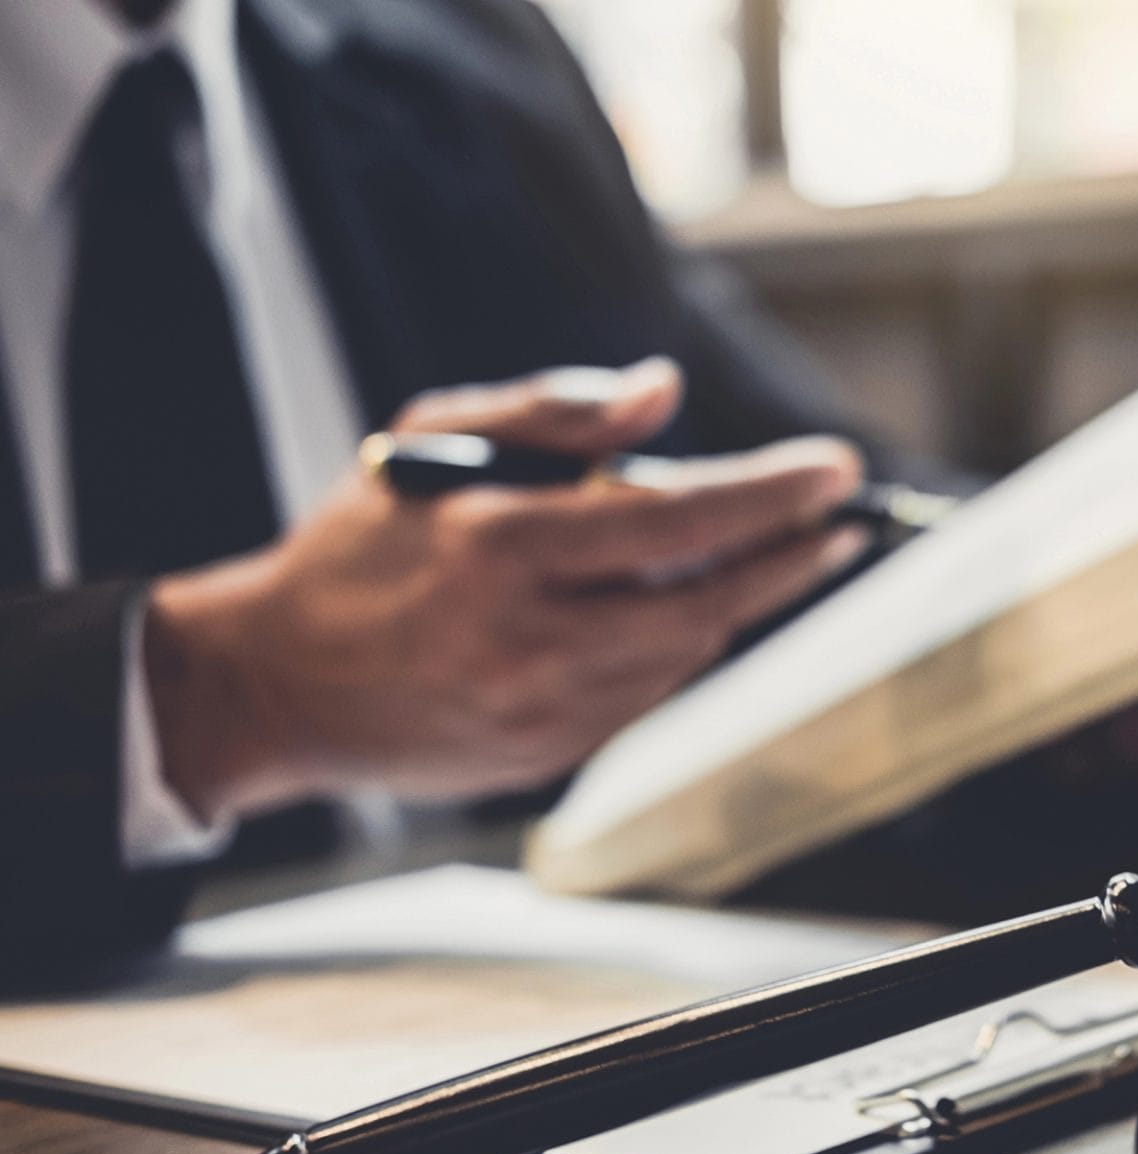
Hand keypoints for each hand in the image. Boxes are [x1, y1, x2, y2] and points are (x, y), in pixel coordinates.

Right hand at [144, 357, 867, 821]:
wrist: (276, 683)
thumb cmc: (357, 543)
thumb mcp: (431, 441)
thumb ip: (553, 412)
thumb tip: (664, 392)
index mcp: (499, 546)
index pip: (676, 521)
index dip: (771, 496)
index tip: (835, 471)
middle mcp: (527, 638)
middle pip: (708, 602)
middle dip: (789, 559)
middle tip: (840, 525)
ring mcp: (540, 710)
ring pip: (686, 653)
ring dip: (738, 601)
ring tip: (768, 554)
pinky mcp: (544, 756)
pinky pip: (648, 696)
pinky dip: (680, 647)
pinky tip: (686, 610)